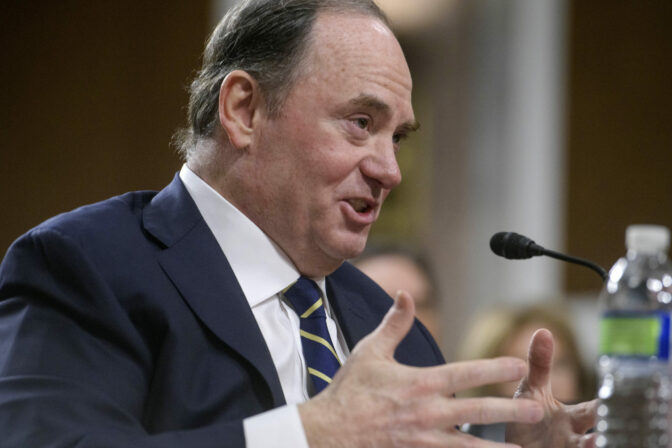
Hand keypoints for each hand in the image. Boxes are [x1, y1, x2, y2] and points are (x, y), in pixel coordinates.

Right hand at [299, 291, 543, 447]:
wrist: (328, 432)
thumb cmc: (349, 390)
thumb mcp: (370, 351)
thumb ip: (393, 324)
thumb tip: (405, 293)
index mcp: (418, 383)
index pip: (465, 373)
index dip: (494, 368)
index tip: (518, 365)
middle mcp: (426, 413)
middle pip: (476, 411)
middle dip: (509, 410)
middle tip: (536, 408)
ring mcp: (423, 440)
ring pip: (468, 445)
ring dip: (496, 446)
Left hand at [505, 329, 597, 447]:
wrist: (511, 446)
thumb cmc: (528, 419)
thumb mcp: (532, 391)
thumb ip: (539, 365)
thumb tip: (543, 331)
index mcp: (574, 418)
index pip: (597, 410)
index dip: (606, 405)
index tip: (619, 398)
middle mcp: (575, 438)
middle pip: (594, 438)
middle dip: (598, 436)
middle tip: (601, 432)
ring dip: (586, 447)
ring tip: (592, 442)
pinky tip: (569, 447)